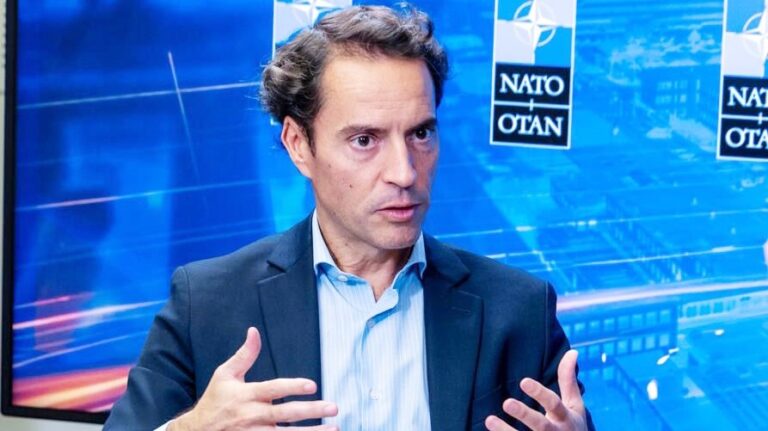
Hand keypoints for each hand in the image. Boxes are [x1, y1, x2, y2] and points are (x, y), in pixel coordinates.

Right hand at [169, 327, 337, 430]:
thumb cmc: (215, 400)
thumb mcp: (225, 375)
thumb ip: (244, 355)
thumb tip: (254, 331)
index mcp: (246, 395)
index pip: (274, 389)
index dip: (293, 387)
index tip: (312, 385)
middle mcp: (252, 415)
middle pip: (286, 413)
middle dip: (311, 411)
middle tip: (334, 408)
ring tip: (333, 429)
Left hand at [485, 350, 586, 430]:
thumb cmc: (572, 427)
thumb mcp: (574, 406)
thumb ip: (568, 381)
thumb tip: (572, 351)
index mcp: (566, 418)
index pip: (554, 404)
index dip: (540, 393)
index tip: (523, 381)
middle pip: (541, 425)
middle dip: (525, 415)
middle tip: (507, 402)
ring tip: (489, 420)